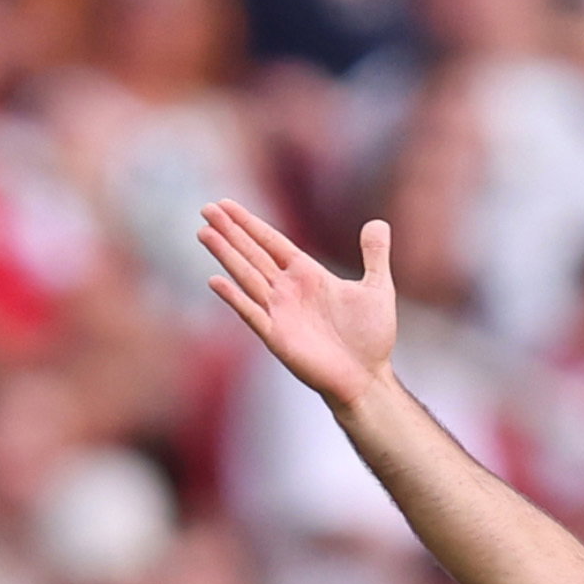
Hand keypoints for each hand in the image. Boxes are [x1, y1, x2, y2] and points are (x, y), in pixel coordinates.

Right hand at [199, 200, 402, 412]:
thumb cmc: (371, 338)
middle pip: (252, 253)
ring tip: (204, 232)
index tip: (226, 205)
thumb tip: (379, 222)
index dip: (249, 223)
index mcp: (307, 274)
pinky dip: (234, 298)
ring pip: (246, 276)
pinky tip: (215, 280)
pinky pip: (252, 313)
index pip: (271, 242)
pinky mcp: (277, 337)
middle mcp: (288, 290)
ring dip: (225, 255)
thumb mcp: (378, 288)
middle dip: (230, 231)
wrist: (367, 378)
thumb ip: (375, 254)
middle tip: (206, 209)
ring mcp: (279, 312)